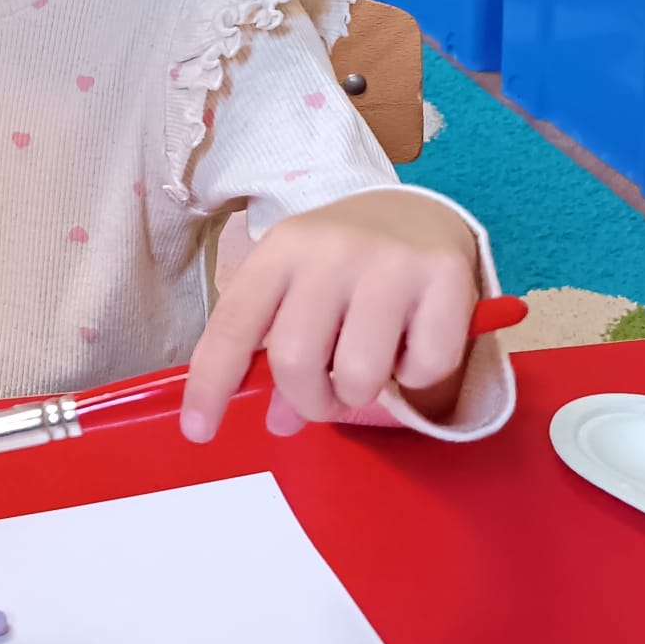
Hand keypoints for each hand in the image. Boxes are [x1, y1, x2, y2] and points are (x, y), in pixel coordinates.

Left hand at [182, 191, 477, 441]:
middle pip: (296, 360)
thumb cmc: (345, 265)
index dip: (211, 385)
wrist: (420, 212)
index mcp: (281, 250)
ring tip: (366, 371)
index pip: (233, 325)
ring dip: (360, 394)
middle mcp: (330, 250)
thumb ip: (281, 351)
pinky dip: (417, 378)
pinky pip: (424, 367)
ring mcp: (390, 261)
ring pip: (358, 374)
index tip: (199, 431)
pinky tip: (411, 348)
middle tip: (323, 400)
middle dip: (307, 401)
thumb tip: (279, 422)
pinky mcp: (445, 276)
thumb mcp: (300, 292)